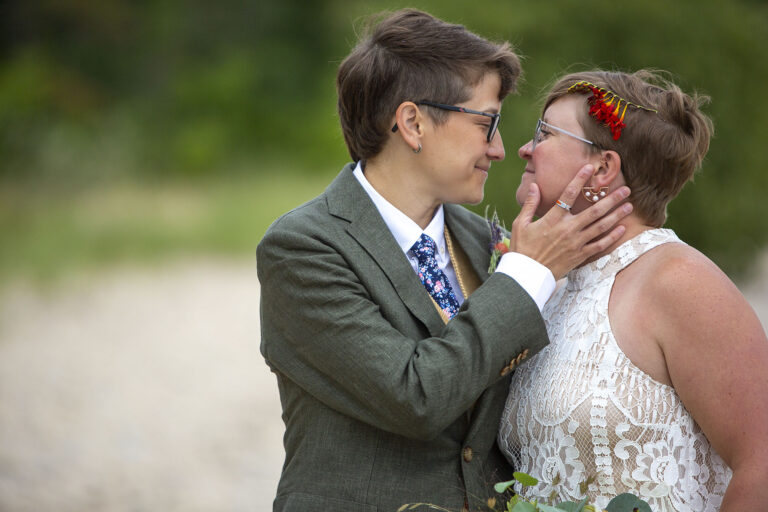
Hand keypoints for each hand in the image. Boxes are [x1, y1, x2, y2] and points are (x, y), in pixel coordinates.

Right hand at [509, 165, 632, 279]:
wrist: (527, 275)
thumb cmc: (522, 249)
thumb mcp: (521, 224)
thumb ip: (529, 204)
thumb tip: (534, 185)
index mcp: (552, 219)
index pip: (568, 194)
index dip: (579, 179)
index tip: (589, 168)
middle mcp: (567, 229)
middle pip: (594, 210)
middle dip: (611, 198)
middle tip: (626, 189)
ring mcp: (576, 243)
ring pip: (601, 226)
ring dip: (617, 215)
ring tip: (629, 205)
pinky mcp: (579, 256)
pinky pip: (600, 245)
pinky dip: (612, 237)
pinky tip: (622, 228)